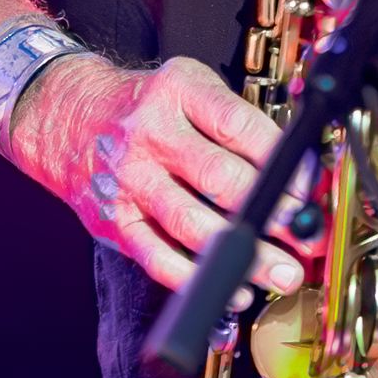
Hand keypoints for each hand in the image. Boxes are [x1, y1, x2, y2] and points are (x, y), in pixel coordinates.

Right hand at [10, 51, 308, 296]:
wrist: (70, 115)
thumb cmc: (145, 106)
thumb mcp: (190, 87)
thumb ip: (238, 123)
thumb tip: (297, 174)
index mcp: (177, 91)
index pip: (239, 126)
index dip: (281, 161)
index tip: (308, 189)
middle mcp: (150, 134)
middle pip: (219, 178)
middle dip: (271, 214)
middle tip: (305, 237)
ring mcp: (129, 179)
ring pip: (192, 225)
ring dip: (245, 257)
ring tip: (282, 271)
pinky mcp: (114, 220)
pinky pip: (157, 257)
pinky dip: (197, 279)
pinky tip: (231, 290)